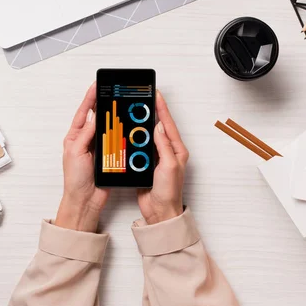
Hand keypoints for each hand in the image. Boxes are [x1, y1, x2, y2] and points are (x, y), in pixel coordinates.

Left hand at [56, 83, 109, 231]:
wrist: (86, 199)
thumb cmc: (75, 179)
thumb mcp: (76, 152)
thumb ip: (85, 133)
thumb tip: (93, 115)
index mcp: (75, 136)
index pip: (84, 112)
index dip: (90, 98)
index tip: (97, 86)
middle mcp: (86, 139)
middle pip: (97, 117)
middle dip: (104, 104)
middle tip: (112, 92)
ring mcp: (98, 147)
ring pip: (108, 127)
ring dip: (114, 118)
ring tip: (119, 106)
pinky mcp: (109, 155)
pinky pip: (116, 140)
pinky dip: (121, 133)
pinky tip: (125, 126)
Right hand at [137, 90, 188, 224]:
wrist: (159, 212)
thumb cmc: (169, 193)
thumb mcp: (168, 166)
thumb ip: (163, 145)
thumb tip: (159, 126)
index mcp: (177, 150)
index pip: (168, 123)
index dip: (161, 108)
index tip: (155, 94)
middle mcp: (168, 152)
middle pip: (158, 126)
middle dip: (150, 111)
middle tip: (142, 98)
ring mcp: (156, 157)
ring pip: (147, 135)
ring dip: (140, 124)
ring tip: (134, 111)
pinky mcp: (145, 164)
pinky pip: (139, 147)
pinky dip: (133, 138)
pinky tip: (128, 132)